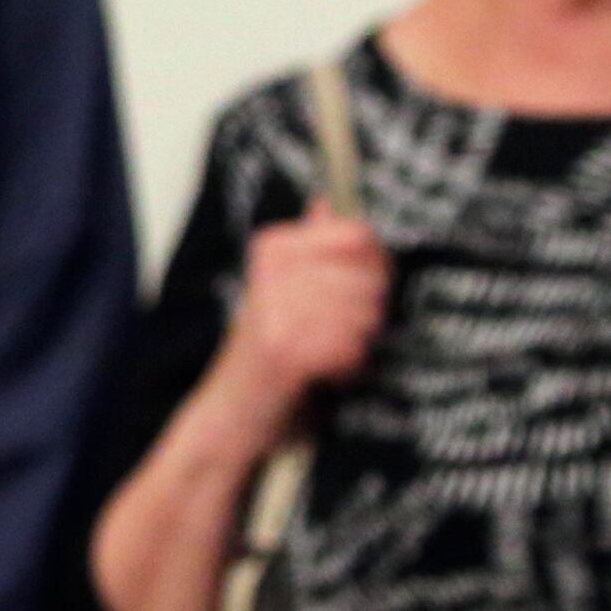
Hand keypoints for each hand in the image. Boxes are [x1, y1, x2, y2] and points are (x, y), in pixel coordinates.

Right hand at [206, 211, 389, 411]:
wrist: (232, 408)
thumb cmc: (268, 345)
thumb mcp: (282, 286)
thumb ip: (308, 245)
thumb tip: (327, 203)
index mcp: (273, 248)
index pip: (356, 236)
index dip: (377, 263)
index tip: (371, 285)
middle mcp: (272, 272)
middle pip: (369, 276)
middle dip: (373, 309)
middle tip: (350, 329)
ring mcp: (278, 312)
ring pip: (366, 314)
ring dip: (361, 341)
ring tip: (336, 350)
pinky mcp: (286, 353)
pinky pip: (352, 350)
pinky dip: (349, 367)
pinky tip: (329, 371)